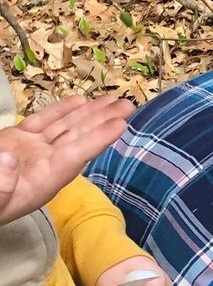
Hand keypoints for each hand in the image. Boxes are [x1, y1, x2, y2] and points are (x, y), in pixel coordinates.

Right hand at [0, 95, 132, 224]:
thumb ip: (0, 185)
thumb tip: (8, 159)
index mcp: (42, 181)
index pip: (76, 156)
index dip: (97, 139)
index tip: (119, 125)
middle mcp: (44, 164)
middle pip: (78, 138)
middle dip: (102, 121)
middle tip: (128, 106)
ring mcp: (32, 150)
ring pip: (66, 127)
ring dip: (89, 113)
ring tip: (113, 100)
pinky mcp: (18, 139)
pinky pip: (43, 122)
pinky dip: (61, 111)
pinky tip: (79, 101)